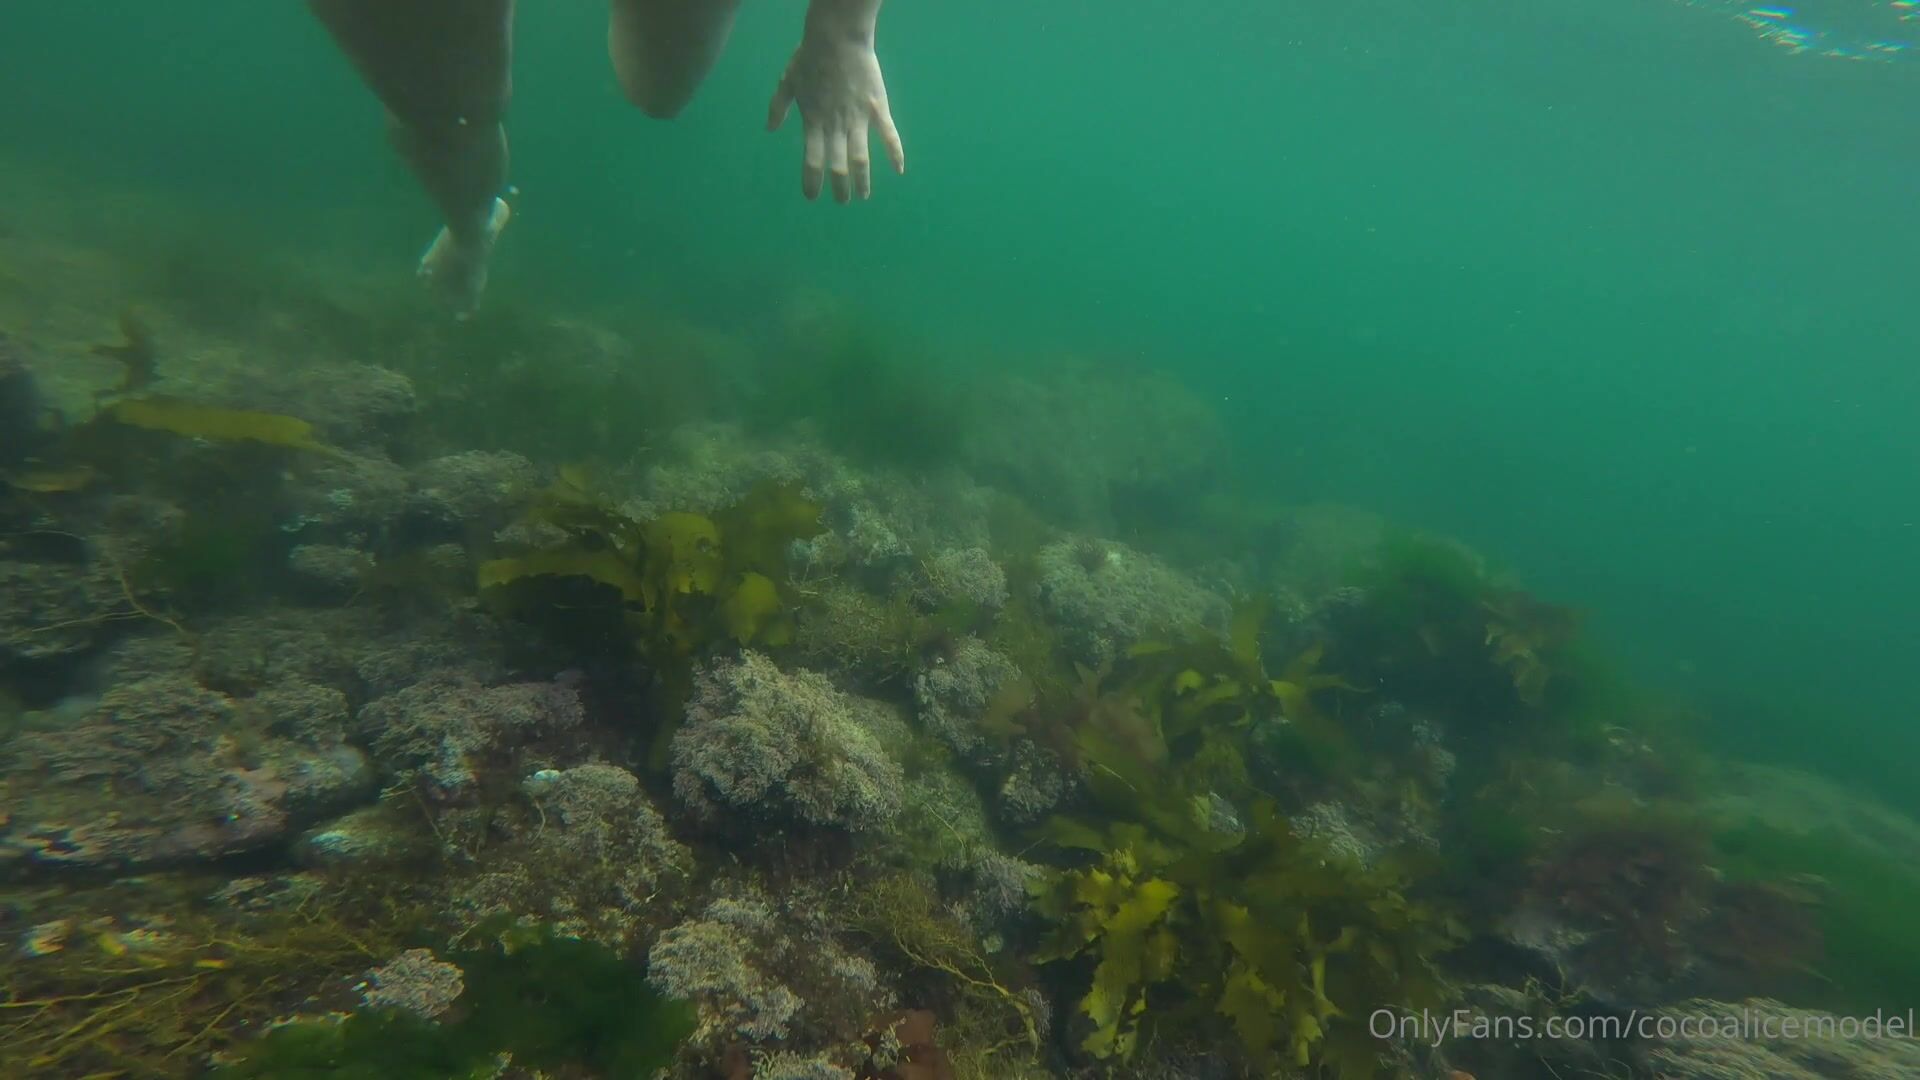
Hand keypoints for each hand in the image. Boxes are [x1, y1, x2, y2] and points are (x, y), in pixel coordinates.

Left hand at [767, 24, 904, 201]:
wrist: (838, 38)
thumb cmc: (810, 57)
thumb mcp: (787, 81)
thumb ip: (778, 106)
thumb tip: (770, 128)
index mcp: (813, 122)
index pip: (811, 161)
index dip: (811, 181)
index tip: (812, 196)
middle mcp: (835, 126)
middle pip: (838, 167)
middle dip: (840, 189)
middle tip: (841, 201)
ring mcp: (858, 119)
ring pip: (861, 158)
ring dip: (862, 181)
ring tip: (863, 196)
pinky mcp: (877, 109)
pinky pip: (889, 136)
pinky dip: (895, 154)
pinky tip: (899, 170)